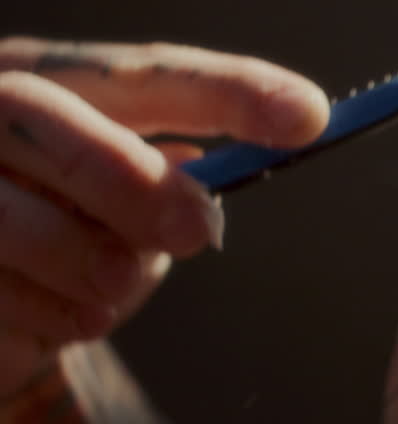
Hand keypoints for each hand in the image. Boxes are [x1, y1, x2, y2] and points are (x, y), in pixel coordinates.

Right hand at [0, 37, 329, 399]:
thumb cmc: (76, 236)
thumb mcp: (131, 208)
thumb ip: (164, 189)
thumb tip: (198, 194)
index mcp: (53, 82)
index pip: (144, 74)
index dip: (228, 91)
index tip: (310, 117)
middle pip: (49, 118)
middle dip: (131, 180)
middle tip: (195, 232)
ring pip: (9, 214)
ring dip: (82, 258)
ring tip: (115, 282)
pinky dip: (50, 314)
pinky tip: (78, 318)